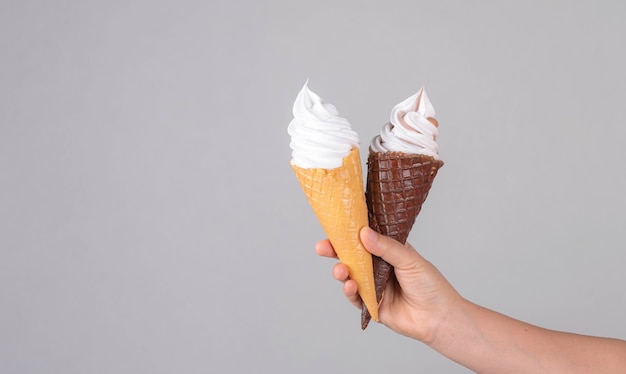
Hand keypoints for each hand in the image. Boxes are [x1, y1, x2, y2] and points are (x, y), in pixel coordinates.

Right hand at [316, 226, 461, 342]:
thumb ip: (386, 247)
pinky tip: (350, 286)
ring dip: (342, 272)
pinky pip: (355, 297)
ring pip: (351, 276)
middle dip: (336, 251)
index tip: (335, 227)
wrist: (438, 318)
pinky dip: (350, 291)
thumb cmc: (430, 285)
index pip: (365, 239)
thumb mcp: (409, 259)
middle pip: (352, 257)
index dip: (350, 233)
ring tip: (340, 270)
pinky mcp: (371, 305)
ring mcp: (374, 286)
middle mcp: (379, 268)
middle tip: (322, 247)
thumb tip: (363, 233)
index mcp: (389, 251)